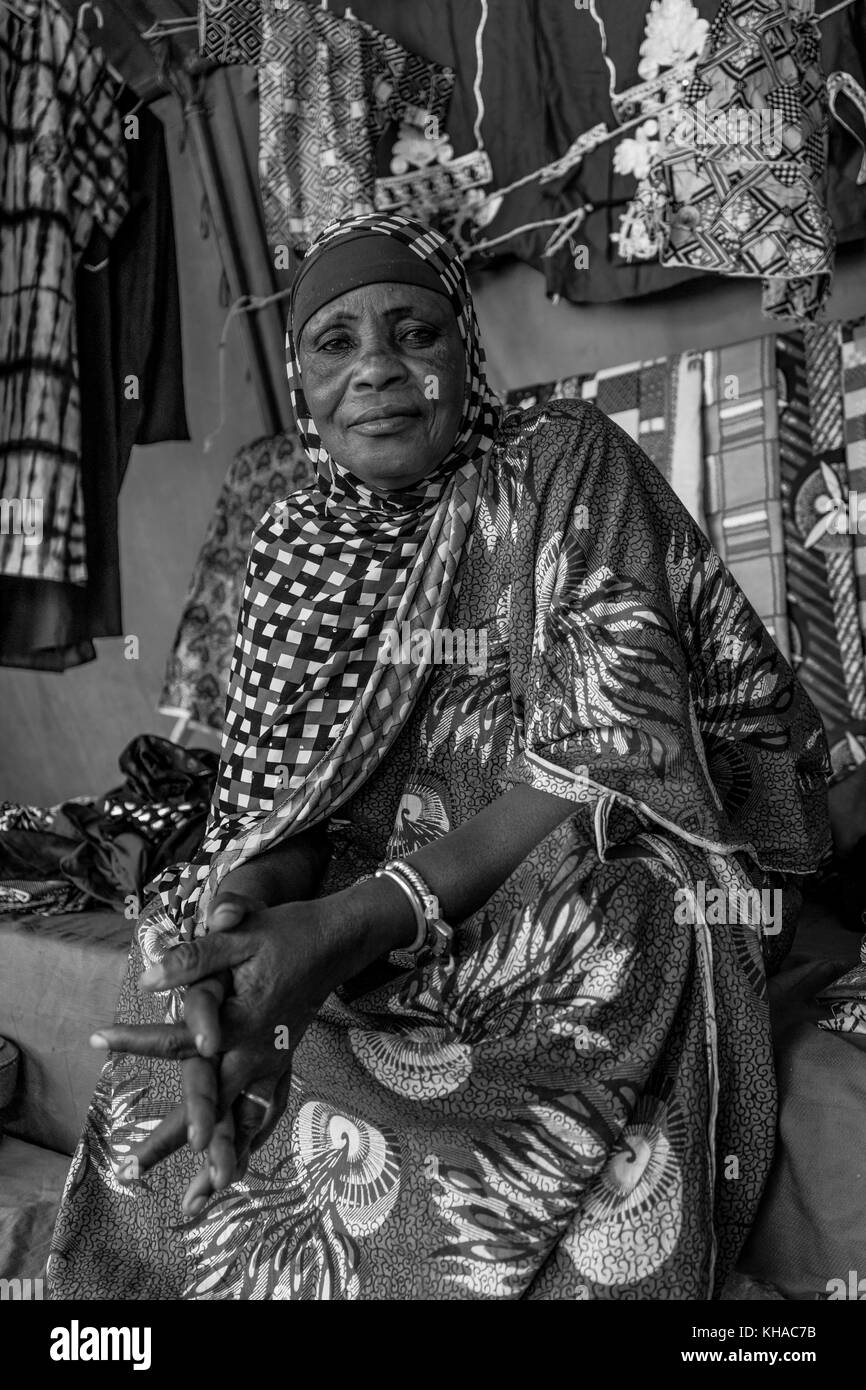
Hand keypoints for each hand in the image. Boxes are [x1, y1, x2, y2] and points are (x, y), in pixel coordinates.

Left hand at [92, 881, 412, 1212]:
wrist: (337, 941)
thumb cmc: (287, 934)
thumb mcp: (242, 936)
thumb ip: (197, 958)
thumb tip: (150, 977)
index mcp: (241, 1022)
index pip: (179, 1040)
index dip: (135, 1040)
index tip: (95, 1040)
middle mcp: (256, 1052)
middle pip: (208, 1104)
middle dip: (170, 1139)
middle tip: (131, 1170)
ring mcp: (273, 1063)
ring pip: (242, 1122)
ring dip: (219, 1161)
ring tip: (194, 1202)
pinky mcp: (282, 1064)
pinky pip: (266, 1114)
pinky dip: (251, 1142)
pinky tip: (239, 1170)